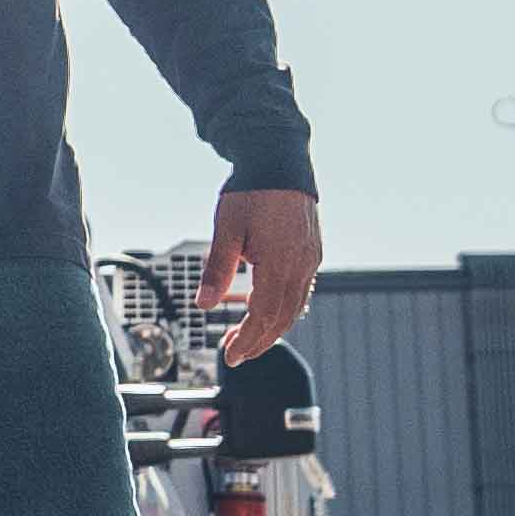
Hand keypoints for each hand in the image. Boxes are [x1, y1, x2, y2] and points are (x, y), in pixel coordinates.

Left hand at [207, 185, 324, 362]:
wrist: (279, 159)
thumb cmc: (252, 191)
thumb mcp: (226, 229)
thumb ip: (217, 269)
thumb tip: (203, 304)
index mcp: (280, 263)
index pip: (264, 316)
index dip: (248, 340)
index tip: (230, 356)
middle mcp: (301, 266)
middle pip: (282, 318)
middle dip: (258, 341)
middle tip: (235, 354)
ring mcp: (310, 260)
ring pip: (294, 307)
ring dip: (271, 327)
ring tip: (245, 337)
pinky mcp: (311, 252)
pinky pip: (300, 291)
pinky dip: (283, 307)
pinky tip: (264, 308)